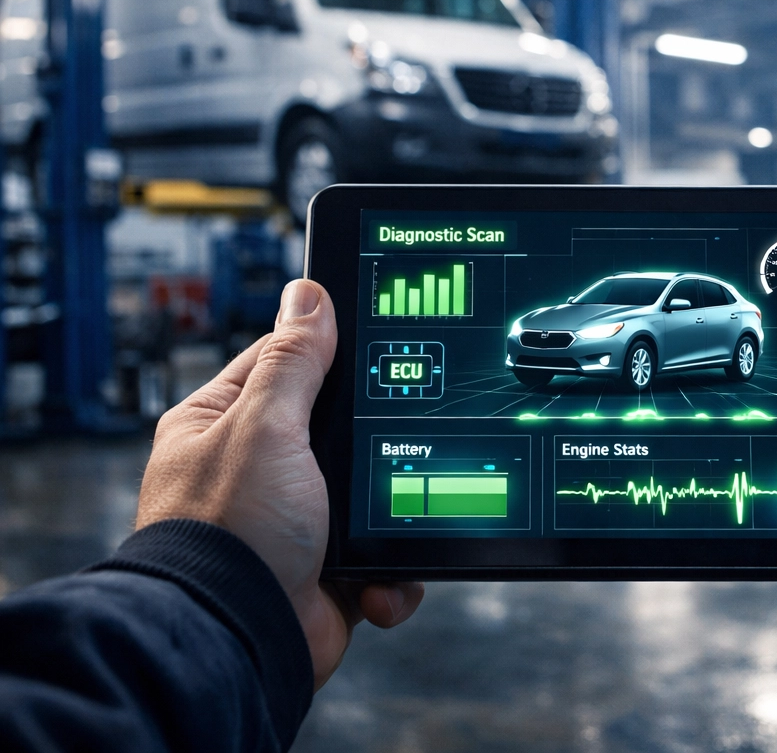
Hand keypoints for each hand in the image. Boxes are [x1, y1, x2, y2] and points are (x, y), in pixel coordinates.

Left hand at [136, 279, 423, 688]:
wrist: (238, 640)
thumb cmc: (228, 534)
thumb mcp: (266, 425)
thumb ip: (295, 361)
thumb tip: (307, 295)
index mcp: (222, 426)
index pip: (283, 363)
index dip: (331, 351)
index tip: (376, 341)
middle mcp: (254, 473)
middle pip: (337, 429)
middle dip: (372, 446)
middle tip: (394, 439)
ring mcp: (293, 524)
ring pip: (369, 494)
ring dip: (388, 513)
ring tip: (386, 522)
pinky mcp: (326, 573)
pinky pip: (381, 558)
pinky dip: (389, 574)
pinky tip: (375, 580)